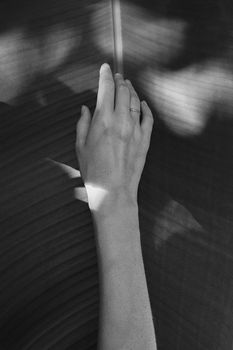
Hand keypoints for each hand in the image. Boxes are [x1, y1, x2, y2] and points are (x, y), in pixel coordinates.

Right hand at [76, 63, 153, 211]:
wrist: (113, 191)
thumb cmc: (93, 171)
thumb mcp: (80, 146)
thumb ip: (83, 124)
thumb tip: (86, 109)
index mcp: (103, 121)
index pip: (105, 89)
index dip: (105, 75)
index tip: (105, 67)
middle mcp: (121, 121)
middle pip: (122, 92)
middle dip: (119, 80)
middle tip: (117, 76)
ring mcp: (136, 130)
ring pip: (136, 102)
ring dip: (131, 91)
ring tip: (127, 86)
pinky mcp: (145, 140)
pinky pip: (148, 118)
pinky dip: (146, 108)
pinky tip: (143, 103)